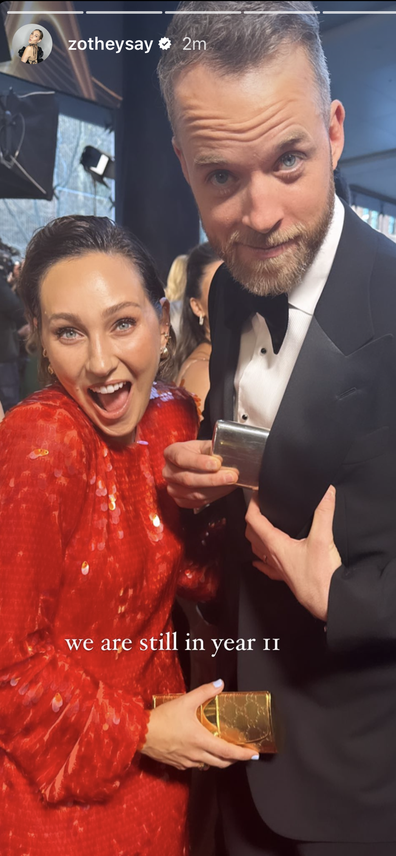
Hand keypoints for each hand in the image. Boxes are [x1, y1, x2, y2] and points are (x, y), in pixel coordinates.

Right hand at [141, 680, 258, 770]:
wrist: (139, 733)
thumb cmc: (163, 718)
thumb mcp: (185, 701)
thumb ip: (204, 692)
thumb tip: (220, 683)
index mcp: (201, 740)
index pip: (228, 752)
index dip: (243, 754)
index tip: (254, 754)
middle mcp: (196, 755)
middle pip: (221, 763)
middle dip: (234, 759)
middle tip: (241, 752)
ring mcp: (186, 761)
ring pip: (209, 765)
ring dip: (219, 760)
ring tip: (224, 751)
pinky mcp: (177, 764)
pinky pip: (195, 765)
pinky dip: (203, 760)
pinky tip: (201, 752)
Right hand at [163, 439, 237, 508]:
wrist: (195, 464)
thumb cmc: (200, 453)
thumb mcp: (204, 445)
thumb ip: (213, 450)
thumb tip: (225, 457)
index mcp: (171, 453)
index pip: (182, 459)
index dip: (199, 462)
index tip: (217, 464)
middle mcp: (168, 472)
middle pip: (188, 479)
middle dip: (213, 479)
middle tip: (231, 476)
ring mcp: (173, 488)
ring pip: (194, 493)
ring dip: (216, 489)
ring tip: (232, 482)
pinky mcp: (180, 501)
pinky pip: (198, 501)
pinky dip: (214, 496)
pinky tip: (225, 488)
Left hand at [245, 486, 341, 620]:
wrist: (327, 603)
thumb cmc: (321, 576)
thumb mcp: (323, 540)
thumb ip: (324, 513)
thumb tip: (326, 492)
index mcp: (275, 545)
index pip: (254, 520)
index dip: (252, 504)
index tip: (256, 493)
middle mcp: (272, 556)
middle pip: (252, 534)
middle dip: (252, 518)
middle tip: (259, 506)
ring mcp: (277, 568)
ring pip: (257, 549)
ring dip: (255, 535)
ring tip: (260, 525)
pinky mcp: (286, 577)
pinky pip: (267, 567)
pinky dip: (260, 559)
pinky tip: (260, 560)